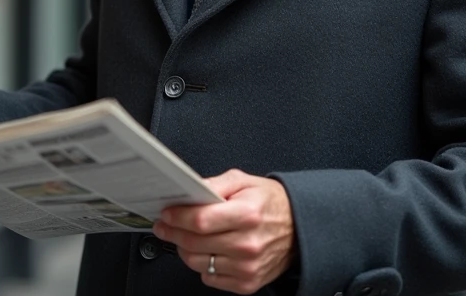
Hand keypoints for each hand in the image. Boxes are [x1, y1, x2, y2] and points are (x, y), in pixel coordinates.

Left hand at [153, 169, 295, 294]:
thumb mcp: (245, 182)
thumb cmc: (271, 204)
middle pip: (195, 243)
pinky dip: (203, 266)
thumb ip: (215, 185)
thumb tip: (190, 190)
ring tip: (185, 237)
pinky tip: (208, 251)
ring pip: (198, 263)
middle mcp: (248, 244)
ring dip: (185, 249)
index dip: (177, 218)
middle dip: (173, 233)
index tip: (167, 214)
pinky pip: (210, 278)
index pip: (200, 221)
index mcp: (247, 215)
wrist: (299, 228)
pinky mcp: (247, 283)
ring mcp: (247, 267)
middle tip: (165, 225)